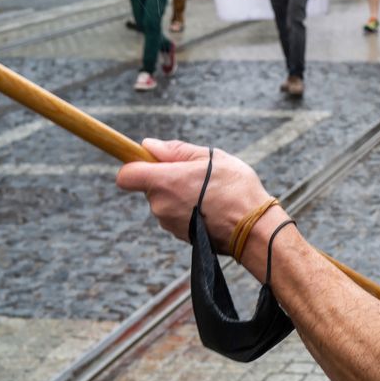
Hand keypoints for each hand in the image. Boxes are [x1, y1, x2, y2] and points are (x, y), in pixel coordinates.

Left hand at [117, 139, 273, 249]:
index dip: (136, 164)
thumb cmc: (236, 189)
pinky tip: (209, 207)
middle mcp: (160, 205)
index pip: (126, 175)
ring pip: (164, 201)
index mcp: (164, 182)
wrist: (253, 229)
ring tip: (208, 192)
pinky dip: (187, 209)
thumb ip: (176, 151)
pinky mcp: (178, 235)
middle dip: (167, 178)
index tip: (153, 160)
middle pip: (149, 187)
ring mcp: (168, 223)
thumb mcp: (211, 158)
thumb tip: (149, 146)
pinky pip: (175, 215)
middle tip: (196, 174)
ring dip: (179, 194)